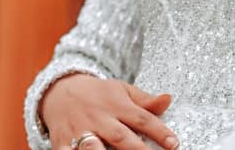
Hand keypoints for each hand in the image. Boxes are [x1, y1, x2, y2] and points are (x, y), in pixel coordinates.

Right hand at [40, 73, 179, 149]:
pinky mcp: (62, 143)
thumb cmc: (99, 95)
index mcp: (117, 105)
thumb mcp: (123, 91)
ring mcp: (80, 131)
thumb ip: (146, 101)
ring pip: (93, 147)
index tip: (174, 144)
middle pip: (121, 137)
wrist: (61, 91)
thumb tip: (169, 99)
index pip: (142, 118)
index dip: (159, 132)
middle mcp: (100, 118)